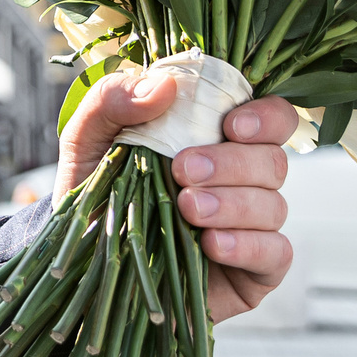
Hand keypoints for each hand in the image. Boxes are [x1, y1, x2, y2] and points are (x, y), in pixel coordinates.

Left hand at [57, 74, 297, 324]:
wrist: (81, 265)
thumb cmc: (94, 196)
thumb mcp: (86, 140)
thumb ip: (112, 100)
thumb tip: (163, 84)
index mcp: (217, 140)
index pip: (273, 118)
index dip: (266, 117)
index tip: (231, 125)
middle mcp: (244, 181)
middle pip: (274, 161)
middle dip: (232, 163)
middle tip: (184, 170)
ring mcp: (253, 228)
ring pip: (274, 206)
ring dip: (233, 204)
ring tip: (188, 208)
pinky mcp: (254, 271)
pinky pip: (275, 253)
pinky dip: (246, 245)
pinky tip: (211, 245)